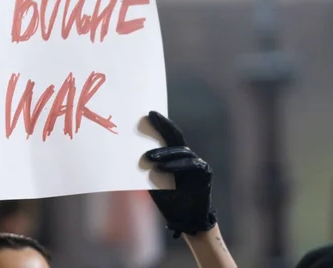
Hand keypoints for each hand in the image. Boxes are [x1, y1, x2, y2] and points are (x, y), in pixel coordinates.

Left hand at [144, 111, 216, 237]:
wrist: (184, 220)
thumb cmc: (168, 200)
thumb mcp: (152, 182)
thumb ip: (146, 168)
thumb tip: (127, 155)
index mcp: (175, 157)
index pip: (168, 136)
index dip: (161, 124)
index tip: (149, 113)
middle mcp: (188, 157)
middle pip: (176, 137)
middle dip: (164, 126)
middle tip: (152, 118)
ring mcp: (198, 164)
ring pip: (182, 152)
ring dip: (165, 153)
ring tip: (149, 158)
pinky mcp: (205, 173)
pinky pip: (192, 165)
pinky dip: (176, 165)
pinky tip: (163, 168)